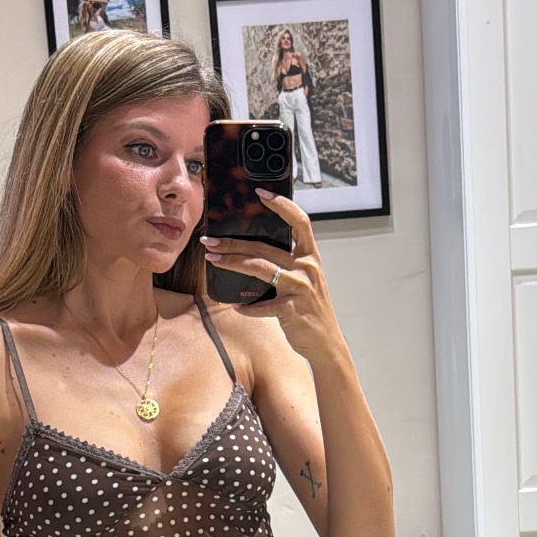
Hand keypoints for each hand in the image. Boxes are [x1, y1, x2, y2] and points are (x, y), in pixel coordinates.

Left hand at [202, 193, 342, 362]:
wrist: (326, 343)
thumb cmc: (309, 310)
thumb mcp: (304, 280)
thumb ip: (287, 264)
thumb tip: (252, 251)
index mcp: (310, 256)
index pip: (300, 222)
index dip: (282, 205)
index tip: (261, 193)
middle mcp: (307, 267)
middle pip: (265, 246)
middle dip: (234, 242)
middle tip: (210, 239)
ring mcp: (300, 287)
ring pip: (259, 268)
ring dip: (232, 263)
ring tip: (213, 259)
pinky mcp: (291, 309)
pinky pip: (262, 306)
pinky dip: (246, 307)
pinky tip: (234, 306)